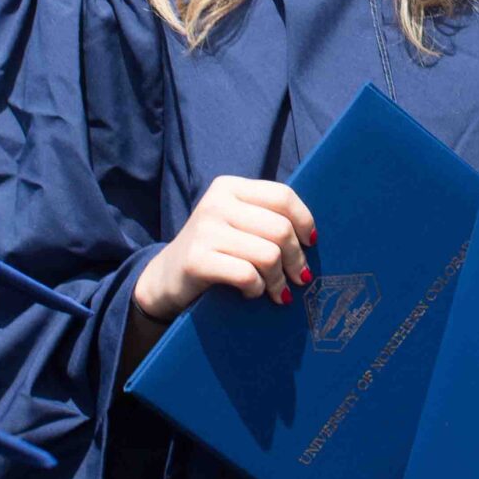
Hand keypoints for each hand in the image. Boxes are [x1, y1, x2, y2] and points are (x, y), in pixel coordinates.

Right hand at [132, 176, 316, 324]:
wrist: (165, 278)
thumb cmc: (214, 251)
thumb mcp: (237, 223)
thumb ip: (267, 219)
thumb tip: (312, 238)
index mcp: (229, 187)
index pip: (283, 196)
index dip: (304, 222)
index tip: (310, 243)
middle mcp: (216, 202)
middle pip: (280, 229)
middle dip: (296, 259)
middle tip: (298, 277)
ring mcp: (204, 230)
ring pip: (268, 254)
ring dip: (278, 280)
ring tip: (276, 291)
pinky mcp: (197, 260)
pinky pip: (247, 275)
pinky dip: (257, 289)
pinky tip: (252, 292)